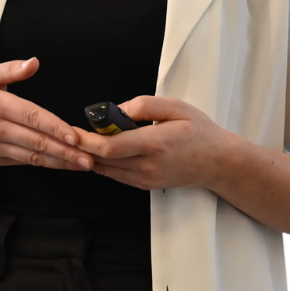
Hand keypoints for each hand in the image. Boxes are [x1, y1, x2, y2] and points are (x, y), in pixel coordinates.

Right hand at [0, 57, 93, 171]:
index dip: (56, 128)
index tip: (75, 136)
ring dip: (60, 162)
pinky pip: (24, 162)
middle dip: (66, 151)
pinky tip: (62, 164)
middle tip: (89, 157)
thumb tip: (34, 62)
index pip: (33, 117)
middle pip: (37, 141)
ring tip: (82, 164)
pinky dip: (45, 165)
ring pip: (34, 157)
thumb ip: (11, 69)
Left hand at [70, 96, 234, 190]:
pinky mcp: (143, 185)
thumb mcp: (176, 107)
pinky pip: (115, 175)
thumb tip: (117, 110)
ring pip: (105, 170)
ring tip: (84, 139)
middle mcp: (147, 166)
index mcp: (155, 144)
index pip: (111, 147)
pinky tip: (101, 150)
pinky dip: (103, 162)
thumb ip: (144, 105)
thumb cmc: (198, 131)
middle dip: (83, 147)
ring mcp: (145, 179)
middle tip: (72, 132)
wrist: (216, 162)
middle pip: (103, 160)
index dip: (87, 140)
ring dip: (91, 156)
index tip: (73, 130)